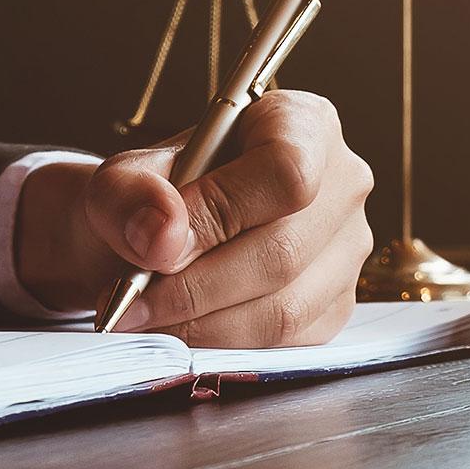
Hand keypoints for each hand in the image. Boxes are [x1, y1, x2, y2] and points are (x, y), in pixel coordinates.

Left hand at [13, 91, 373, 346]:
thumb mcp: (121, 179)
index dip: (219, 214)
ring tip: (147, 315)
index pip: (286, 170)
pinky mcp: (337, 304)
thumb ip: (130, 195)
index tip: (158, 243)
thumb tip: (163, 237)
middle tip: (134, 298)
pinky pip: (286, 341)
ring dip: (203, 324)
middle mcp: (342, 182)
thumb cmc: (151, 195)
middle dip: (195, 287)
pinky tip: (181, 329)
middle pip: (283, 251)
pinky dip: (223, 345)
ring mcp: (348, 248)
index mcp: (302, 123)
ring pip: (285, 308)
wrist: (157, 236)